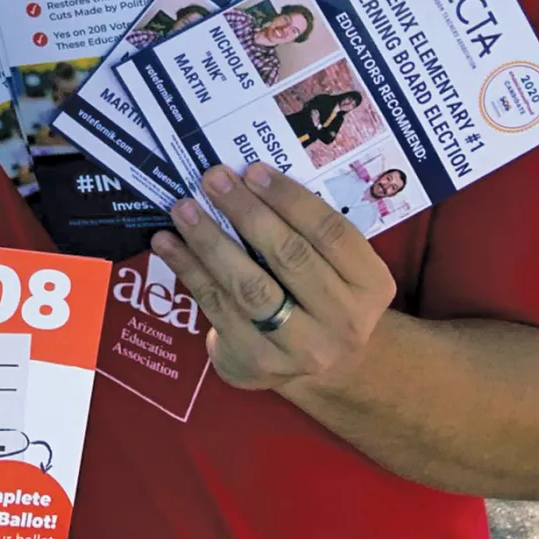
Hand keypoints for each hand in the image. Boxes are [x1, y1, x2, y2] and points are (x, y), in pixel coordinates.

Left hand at [152, 163, 396, 395]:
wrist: (320, 368)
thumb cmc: (319, 294)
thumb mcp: (336, 267)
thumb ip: (305, 229)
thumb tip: (245, 176)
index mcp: (371, 285)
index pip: (332, 233)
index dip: (291, 199)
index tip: (253, 170)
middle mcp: (344, 321)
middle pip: (290, 257)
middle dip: (246, 212)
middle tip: (213, 178)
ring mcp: (301, 348)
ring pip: (249, 286)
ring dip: (210, 241)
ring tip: (183, 208)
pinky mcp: (256, 362)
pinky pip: (217, 306)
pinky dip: (189, 270)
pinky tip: (167, 243)